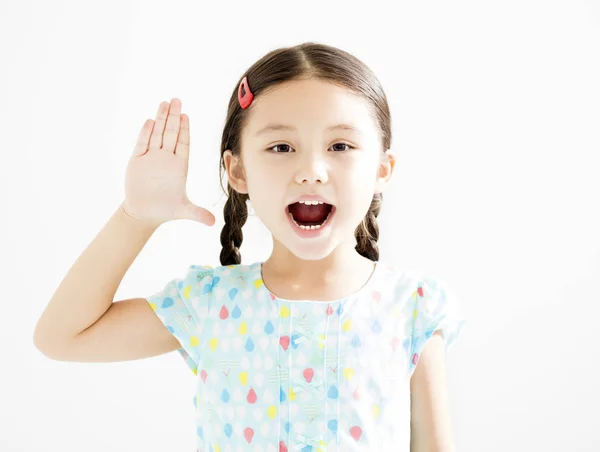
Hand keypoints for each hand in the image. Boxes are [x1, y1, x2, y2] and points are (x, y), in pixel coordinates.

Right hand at [121, 98, 215, 227]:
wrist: (144, 213)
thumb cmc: (165, 210)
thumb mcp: (184, 211)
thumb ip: (198, 214)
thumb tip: (213, 223)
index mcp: (179, 166)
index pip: (182, 143)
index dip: (184, 130)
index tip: (186, 116)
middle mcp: (166, 158)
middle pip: (170, 134)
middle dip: (173, 117)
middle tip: (177, 100)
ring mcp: (151, 158)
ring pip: (156, 134)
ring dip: (160, 119)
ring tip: (164, 103)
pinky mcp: (137, 161)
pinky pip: (142, 144)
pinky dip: (145, 133)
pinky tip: (149, 121)